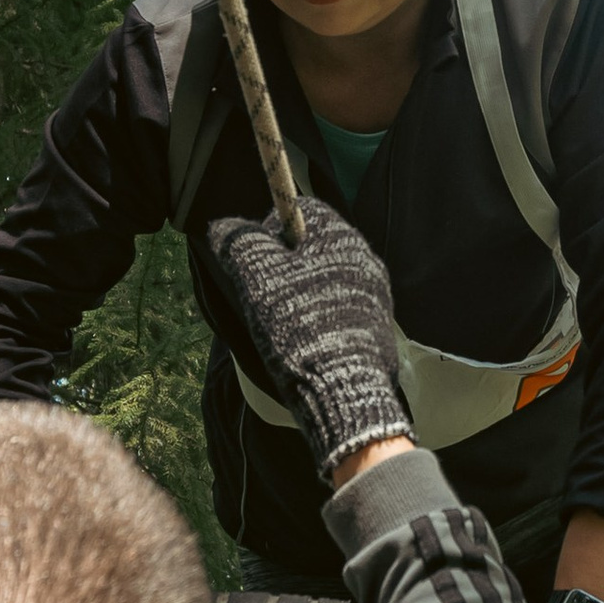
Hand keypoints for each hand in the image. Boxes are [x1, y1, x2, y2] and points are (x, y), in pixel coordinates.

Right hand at [210, 201, 412, 484]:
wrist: (345, 390)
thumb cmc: (298, 326)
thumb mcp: (255, 278)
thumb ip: (238, 243)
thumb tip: (224, 226)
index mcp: (340, 235)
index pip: (302, 211)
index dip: (269, 230)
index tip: (253, 261)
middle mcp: (366, 258)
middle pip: (315, 247)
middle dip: (286, 266)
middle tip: (263, 297)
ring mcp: (377, 295)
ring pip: (327, 281)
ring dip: (303, 295)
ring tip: (284, 327)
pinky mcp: (379, 328)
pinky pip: (341, 311)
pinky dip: (322, 320)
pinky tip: (308, 344)